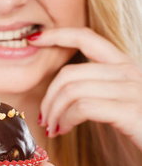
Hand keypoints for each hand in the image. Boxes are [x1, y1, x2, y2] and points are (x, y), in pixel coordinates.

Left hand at [30, 27, 141, 150]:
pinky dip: (65, 119)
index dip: (58, 35)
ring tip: (53, 128)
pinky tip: (63, 130)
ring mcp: (132, 90)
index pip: (87, 38)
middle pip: (70, 73)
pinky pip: (82, 107)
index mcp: (124, 66)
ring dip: (54, 112)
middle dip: (48, 98)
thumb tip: (58, 93)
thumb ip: (94, 89)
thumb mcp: (117, 101)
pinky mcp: (130, 110)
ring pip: (72, 90)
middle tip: (44, 119)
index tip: (34, 39)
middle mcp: (130, 71)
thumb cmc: (139, 128)